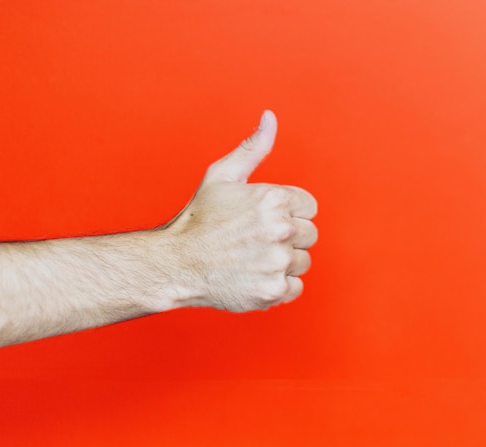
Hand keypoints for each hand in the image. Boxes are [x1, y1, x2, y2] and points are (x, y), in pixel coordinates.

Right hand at [159, 110, 317, 311]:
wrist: (175, 263)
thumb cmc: (199, 220)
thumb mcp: (222, 176)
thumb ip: (253, 148)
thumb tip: (270, 118)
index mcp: (275, 198)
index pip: (309, 207)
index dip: (288, 213)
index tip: (263, 220)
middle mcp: (281, 229)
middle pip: (309, 235)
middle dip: (287, 237)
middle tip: (255, 240)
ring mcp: (278, 261)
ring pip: (303, 262)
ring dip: (282, 262)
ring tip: (252, 258)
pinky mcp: (273, 290)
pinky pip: (295, 287)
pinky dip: (277, 285)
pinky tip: (254, 276)